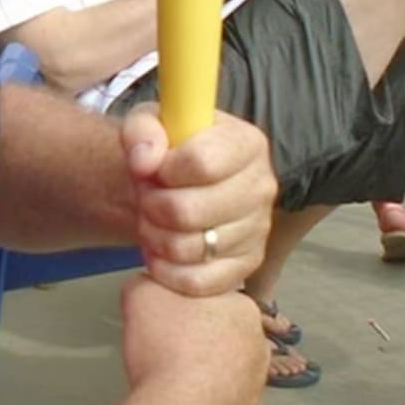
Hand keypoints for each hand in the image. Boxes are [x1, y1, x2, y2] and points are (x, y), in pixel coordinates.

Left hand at [120, 104, 276, 296]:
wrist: (181, 184)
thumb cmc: (169, 150)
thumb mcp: (150, 123)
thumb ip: (141, 131)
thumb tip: (144, 162)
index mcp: (247, 143)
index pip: (201, 162)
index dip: (164, 170)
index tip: (155, 169)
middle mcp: (263, 186)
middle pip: (189, 211)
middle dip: (152, 206)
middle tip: (146, 198)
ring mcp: (259, 230)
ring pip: (189, 248)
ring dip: (154, 236)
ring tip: (151, 220)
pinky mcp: (247, 264)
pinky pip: (197, 281)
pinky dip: (166, 270)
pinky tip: (159, 249)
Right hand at [120, 276, 266, 404]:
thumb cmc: (165, 350)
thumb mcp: (142, 294)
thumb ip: (149, 282)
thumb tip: (150, 285)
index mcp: (241, 308)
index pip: (211, 299)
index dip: (182, 306)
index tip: (164, 317)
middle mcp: (259, 344)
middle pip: (221, 333)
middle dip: (196, 338)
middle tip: (164, 346)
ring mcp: (258, 384)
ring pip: (225, 369)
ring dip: (202, 370)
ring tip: (170, 377)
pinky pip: (224, 401)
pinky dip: (205, 401)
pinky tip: (182, 401)